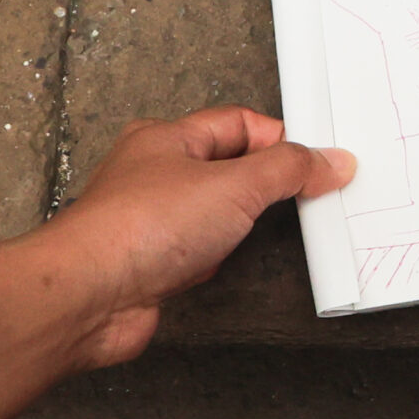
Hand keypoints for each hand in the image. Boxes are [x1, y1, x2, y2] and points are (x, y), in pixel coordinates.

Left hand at [49, 109, 355, 367]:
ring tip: (274, 227)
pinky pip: (203, 249)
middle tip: (308, 191)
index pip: (240, 123)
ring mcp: (153, 220)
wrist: (89, 296)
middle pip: (230, 166)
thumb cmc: (140, 228)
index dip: (282, 139)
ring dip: (244, 221)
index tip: (318, 161)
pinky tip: (233, 262)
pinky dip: (223, 255)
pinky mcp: (154, 262)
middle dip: (267, 181)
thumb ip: (290, 170)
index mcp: (167, 138)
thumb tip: (329, 161)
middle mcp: (156, 174)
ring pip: (216, 210)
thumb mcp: (236, 184)